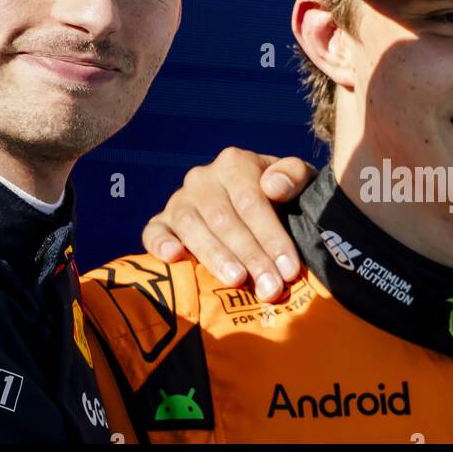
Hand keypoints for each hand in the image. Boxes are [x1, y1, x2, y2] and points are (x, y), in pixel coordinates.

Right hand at [141, 147, 317, 301]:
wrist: (256, 203)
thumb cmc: (282, 197)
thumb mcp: (298, 182)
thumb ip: (294, 175)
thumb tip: (274, 186)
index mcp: (234, 163)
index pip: (252, 201)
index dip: (272, 237)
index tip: (289, 269)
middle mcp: (202, 178)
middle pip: (224, 218)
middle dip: (250, 256)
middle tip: (270, 288)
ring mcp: (179, 199)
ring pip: (191, 226)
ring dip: (214, 255)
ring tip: (236, 280)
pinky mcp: (161, 221)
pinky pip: (153, 230)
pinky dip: (159, 243)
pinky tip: (174, 257)